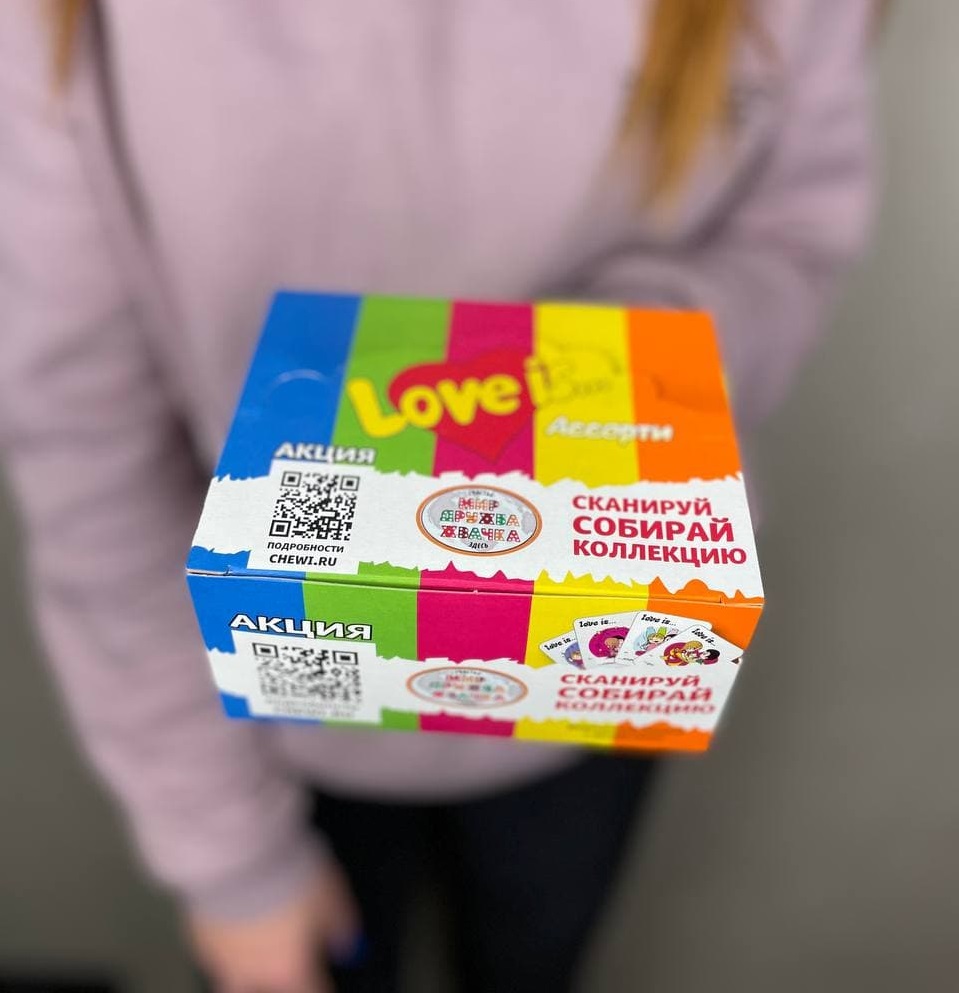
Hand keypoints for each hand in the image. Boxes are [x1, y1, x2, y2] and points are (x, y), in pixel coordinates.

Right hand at [188, 863, 360, 992]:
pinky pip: (215, 952)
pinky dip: (227, 945)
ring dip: (249, 973)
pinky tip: (233, 926)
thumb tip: (348, 944)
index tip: (324, 979)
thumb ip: (340, 924)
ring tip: (257, 955)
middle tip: (287, 969)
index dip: (322, 987)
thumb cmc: (290, 875)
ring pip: (234, 983)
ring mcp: (221, 957)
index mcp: (290, 967)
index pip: (314, 992)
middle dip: (280, 983)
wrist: (236, 852)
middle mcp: (253, 971)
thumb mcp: (331, 895)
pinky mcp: (196, 937)